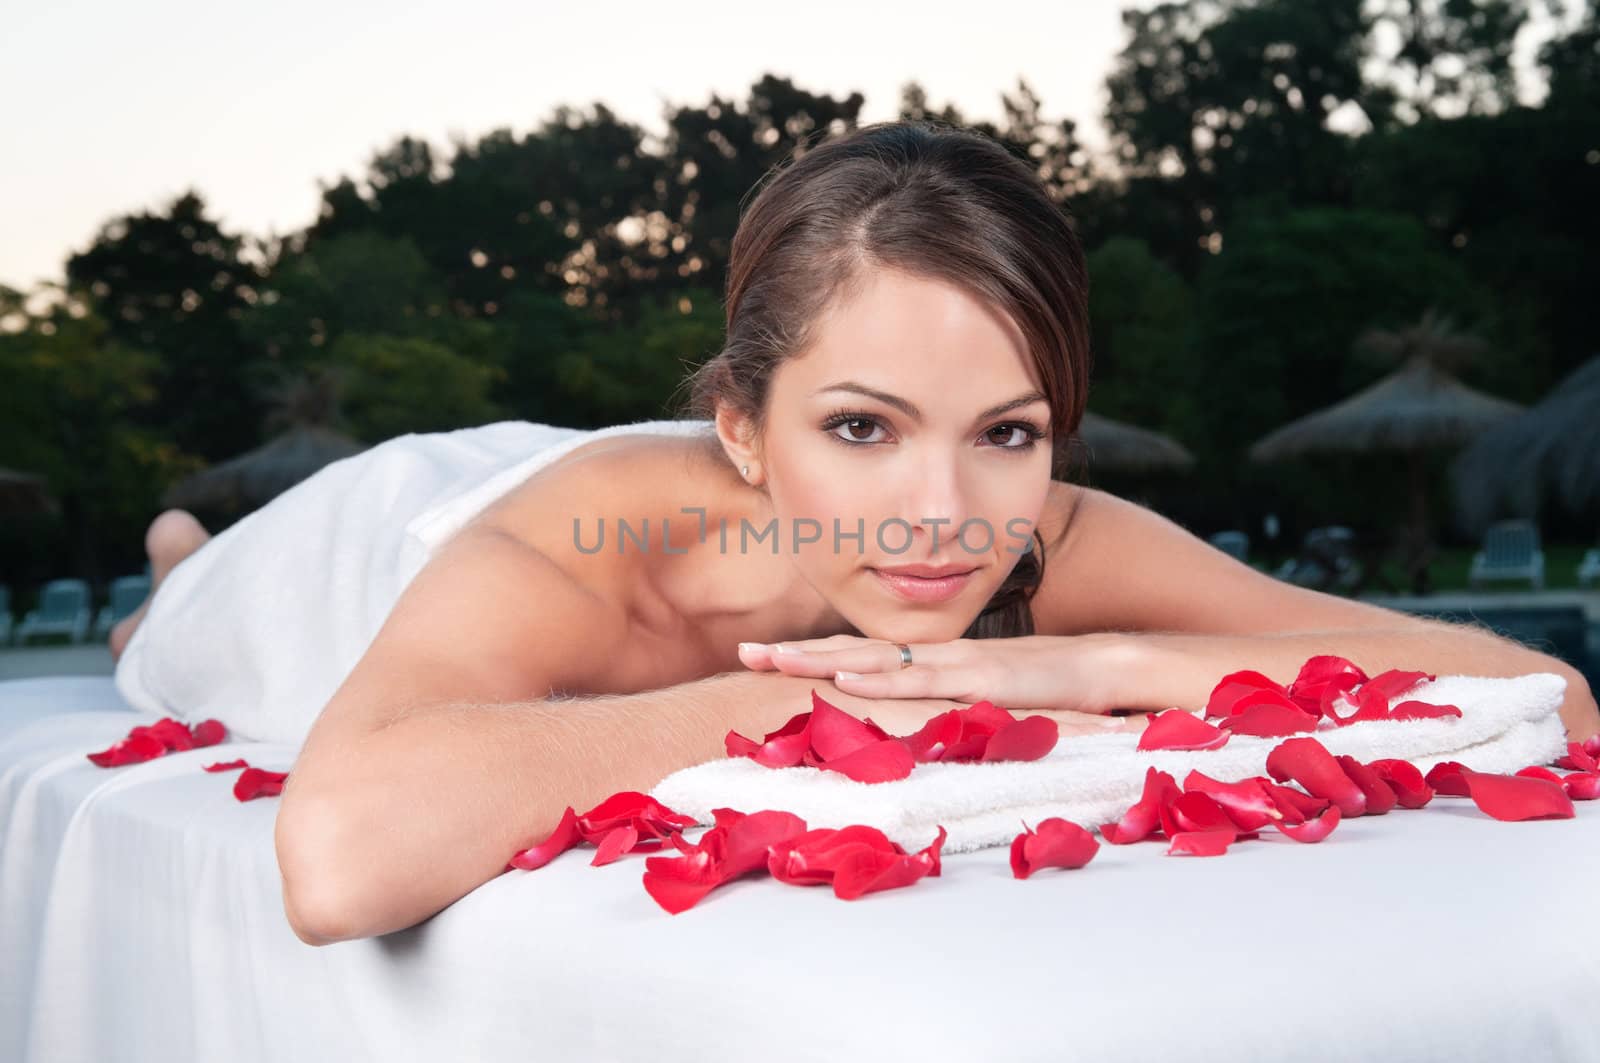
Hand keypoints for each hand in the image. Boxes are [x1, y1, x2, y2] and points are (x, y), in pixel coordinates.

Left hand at [737, 633, 1149, 723]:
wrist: (1107, 668)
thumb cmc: (1048, 691)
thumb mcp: (984, 704)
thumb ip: (947, 712)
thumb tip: (908, 734)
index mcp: (931, 662)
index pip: (861, 655)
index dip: (813, 656)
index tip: (763, 657)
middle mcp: (935, 656)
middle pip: (855, 651)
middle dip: (798, 653)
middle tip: (745, 653)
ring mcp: (955, 663)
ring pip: (876, 659)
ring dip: (822, 659)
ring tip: (774, 660)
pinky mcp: (980, 678)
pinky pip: (922, 678)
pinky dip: (882, 677)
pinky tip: (847, 678)